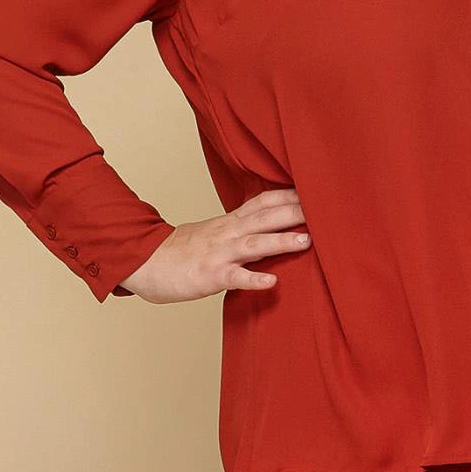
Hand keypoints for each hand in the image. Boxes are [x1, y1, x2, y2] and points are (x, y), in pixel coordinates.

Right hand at [118, 187, 310, 302]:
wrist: (143, 261)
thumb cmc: (182, 250)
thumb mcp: (215, 232)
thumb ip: (242, 229)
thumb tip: (271, 226)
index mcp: (230, 222)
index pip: (263, 202)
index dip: (289, 196)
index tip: (317, 189)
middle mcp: (228, 233)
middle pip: (266, 218)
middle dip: (296, 213)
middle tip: (327, 209)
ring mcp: (219, 254)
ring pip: (254, 245)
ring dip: (281, 241)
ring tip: (307, 241)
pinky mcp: (210, 276)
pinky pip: (234, 277)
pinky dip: (253, 279)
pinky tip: (272, 283)